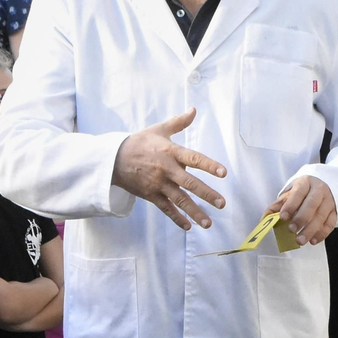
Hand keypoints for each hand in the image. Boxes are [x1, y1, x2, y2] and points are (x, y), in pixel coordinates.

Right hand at [114, 110, 227, 230]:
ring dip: (194, 212)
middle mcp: (166, 169)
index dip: (209, 165)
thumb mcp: (158, 130)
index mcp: (170, 152)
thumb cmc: (139, 142)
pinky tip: (187, 227)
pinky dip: (176, 218)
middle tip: (222, 203)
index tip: (224, 173)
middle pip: (189, 183)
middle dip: (207, 194)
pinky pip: (165, 208)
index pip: (194, 159)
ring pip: (179, 200)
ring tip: (208, 224)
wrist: (113, 158)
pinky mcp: (150, 195)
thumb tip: (194, 110)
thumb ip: (178, 122)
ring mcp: (158, 184)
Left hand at [266, 177, 337, 245]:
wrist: (321, 186)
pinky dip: (322, 233)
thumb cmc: (302, 193)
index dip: (291, 205)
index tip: (283, 217)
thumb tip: (264, 219)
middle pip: (312, 204)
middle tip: (291, 230)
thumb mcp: (289, 195)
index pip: (298, 192)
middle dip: (301, 218)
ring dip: (310, 230)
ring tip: (300, 240)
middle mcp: (319, 190)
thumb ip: (278, 206)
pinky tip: (313, 240)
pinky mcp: (335, 211)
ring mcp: (329, 201)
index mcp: (305, 183)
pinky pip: (330, 223)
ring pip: (321, 215)